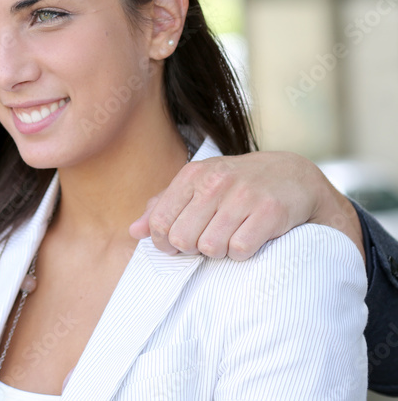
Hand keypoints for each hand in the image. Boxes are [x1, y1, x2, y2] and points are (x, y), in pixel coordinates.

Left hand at [130, 151, 364, 261]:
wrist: (293, 176)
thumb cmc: (237, 185)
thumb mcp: (198, 186)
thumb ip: (163, 207)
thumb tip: (134, 232)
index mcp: (192, 175)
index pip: (160, 221)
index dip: (164, 241)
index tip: (177, 244)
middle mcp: (215, 182)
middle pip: (182, 238)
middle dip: (192, 248)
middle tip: (207, 240)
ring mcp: (243, 196)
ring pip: (210, 247)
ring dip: (219, 251)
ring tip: (229, 237)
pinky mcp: (269, 212)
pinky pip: (240, 250)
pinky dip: (242, 253)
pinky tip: (249, 238)